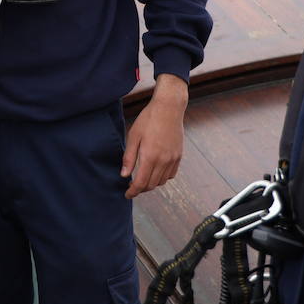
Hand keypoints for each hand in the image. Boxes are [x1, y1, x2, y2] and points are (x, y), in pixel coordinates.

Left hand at [121, 74, 187, 198]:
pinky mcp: (179, 155)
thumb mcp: (133, 136)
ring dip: (152, 184)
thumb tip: (124, 176)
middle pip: (152, 185)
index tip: (127, 195)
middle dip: (141, 189)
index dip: (133, 192)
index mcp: (150, 157)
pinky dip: (162, 177)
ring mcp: (173, 159)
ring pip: (162, 181)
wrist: (168, 108)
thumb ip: (129, 158)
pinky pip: (171, 174)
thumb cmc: (148, 119)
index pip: (141, 183)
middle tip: (132, 186)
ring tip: (143, 178)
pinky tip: (155, 171)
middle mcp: (163, 161)